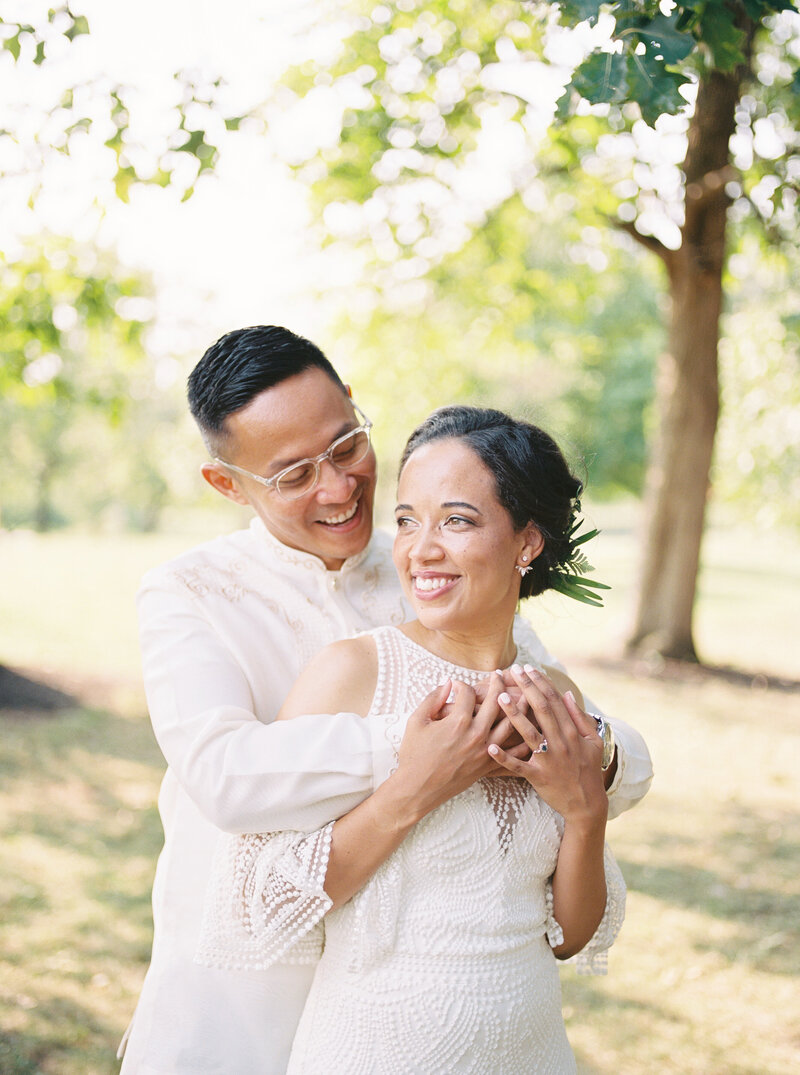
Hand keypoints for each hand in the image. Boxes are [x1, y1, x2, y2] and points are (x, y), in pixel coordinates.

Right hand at [392, 673, 523, 819]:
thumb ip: (433, 698)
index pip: (468, 693)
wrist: (417, 789)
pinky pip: (513, 752)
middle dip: (497, 685)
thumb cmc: (413, 754)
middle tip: (498, 675)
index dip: (462, 684)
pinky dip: (524, 740)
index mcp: (458, 722)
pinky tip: (529, 728)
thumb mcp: (416, 721)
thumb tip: (448, 683)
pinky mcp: (488, 766)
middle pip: (495, 702)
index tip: (457, 684)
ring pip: (510, 723)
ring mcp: (485, 751)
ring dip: (518, 706)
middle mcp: (476, 735)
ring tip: (523, 693)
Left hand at [488, 665, 607, 825]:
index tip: (529, 668)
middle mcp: (561, 743)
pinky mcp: (538, 777)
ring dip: (514, 715)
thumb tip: (566, 694)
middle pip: (542, 710)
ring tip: (500, 697)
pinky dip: (504, 758)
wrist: (588, 805)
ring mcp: (548, 760)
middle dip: (527, 688)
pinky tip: (490, 747)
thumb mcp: (593, 742)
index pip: (555, 701)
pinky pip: (518, 766)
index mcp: (573, 732)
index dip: (541, 683)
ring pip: (529, 733)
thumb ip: (580, 717)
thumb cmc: (589, 771)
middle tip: (513, 671)